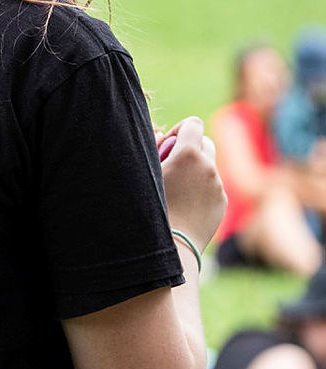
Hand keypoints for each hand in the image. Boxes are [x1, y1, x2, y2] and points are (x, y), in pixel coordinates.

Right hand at [159, 117, 226, 251]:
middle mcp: (208, 166)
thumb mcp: (145, 172)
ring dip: (194, 171)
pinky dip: (200, 189)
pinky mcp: (222, 201)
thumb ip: (154, 148)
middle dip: (189, 149)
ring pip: (208, 167)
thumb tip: (161, 137)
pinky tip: (185, 205)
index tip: (167, 145)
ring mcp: (218, 185)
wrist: (171, 243)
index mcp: (189, 153)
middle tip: (171, 165)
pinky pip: (212, 187)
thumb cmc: (151, 205)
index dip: (178, 130)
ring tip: (175, 190)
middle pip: (205, 142)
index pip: (193, 124)